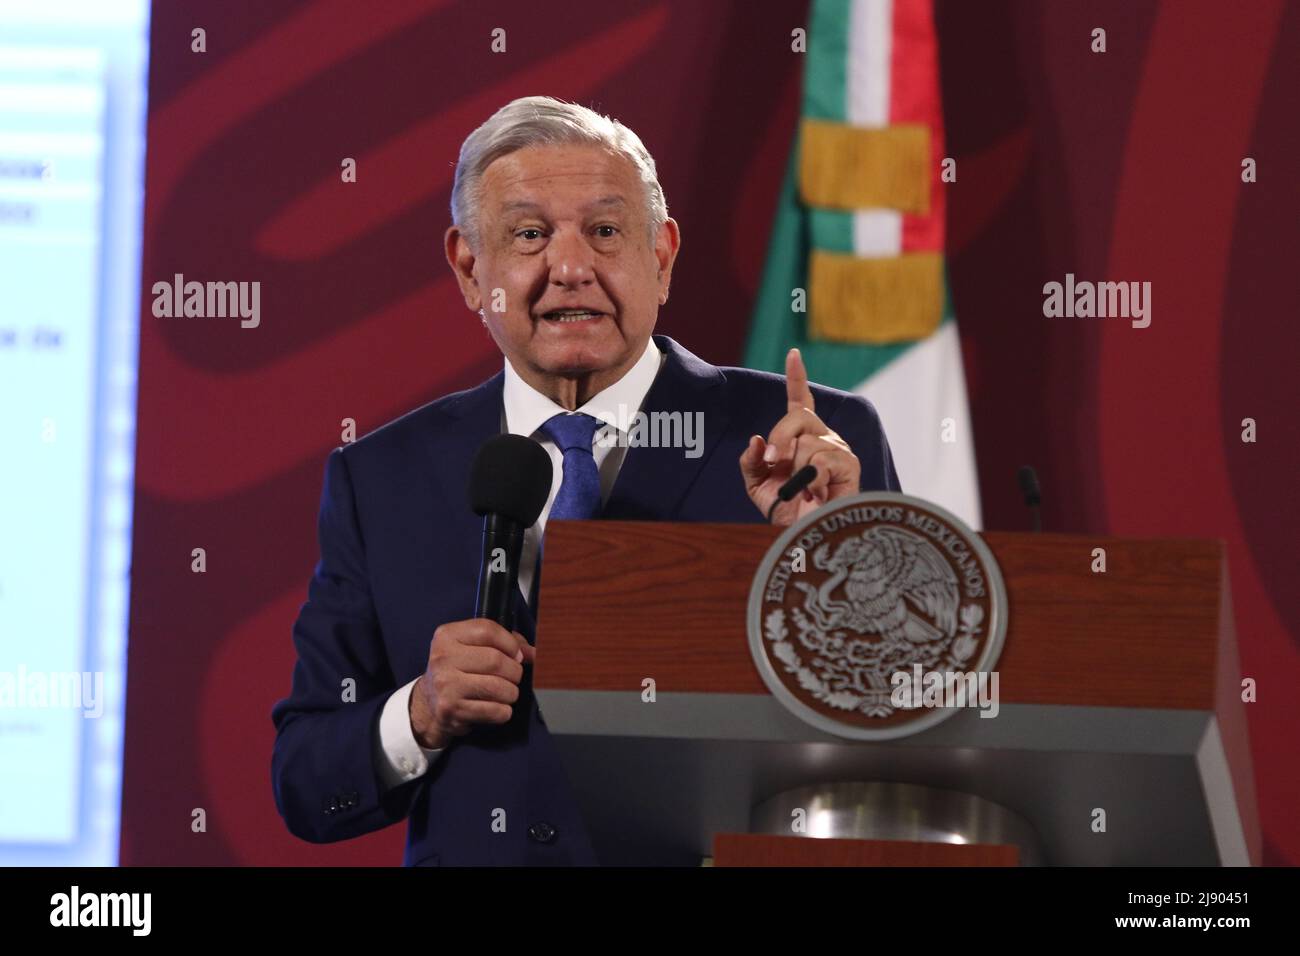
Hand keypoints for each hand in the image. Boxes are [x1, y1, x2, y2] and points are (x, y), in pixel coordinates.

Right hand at [409, 619, 535, 749]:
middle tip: (512, 677)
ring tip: (504, 693)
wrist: (430, 703)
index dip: (510, 643)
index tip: (516, 654)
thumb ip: (504, 642)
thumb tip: (532, 653)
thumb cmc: (458, 670)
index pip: (488, 630)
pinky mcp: (452, 709)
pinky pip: (495, 710)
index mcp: (447, 636)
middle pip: (496, 660)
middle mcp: (443, 658)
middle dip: (514, 671)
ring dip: (511, 693)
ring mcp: (446, 685)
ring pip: (499, 687)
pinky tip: (496, 707)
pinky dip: (504, 711)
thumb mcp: (472, 647)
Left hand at [738, 347, 860, 525]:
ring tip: (800, 488)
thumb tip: (757, 440)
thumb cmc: (785, 511)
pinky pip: (821, 459)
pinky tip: (815, 492)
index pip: (800, 401)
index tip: (793, 354)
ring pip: (807, 442)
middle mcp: (823, 437)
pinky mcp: (849, 465)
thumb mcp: (757, 484)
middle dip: (780, 440)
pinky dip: (811, 479)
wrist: (805, 536)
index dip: (796, 378)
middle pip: (798, 416)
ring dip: (795, 469)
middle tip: (775, 463)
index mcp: (801, 437)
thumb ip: (752, 460)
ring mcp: (838, 449)